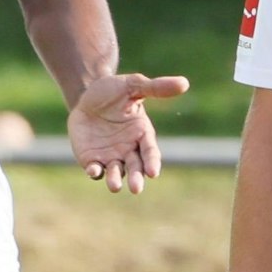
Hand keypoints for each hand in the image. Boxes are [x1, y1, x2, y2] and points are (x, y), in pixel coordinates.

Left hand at [67, 72, 189, 192]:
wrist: (86, 95)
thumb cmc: (114, 90)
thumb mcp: (134, 85)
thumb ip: (156, 87)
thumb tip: (184, 83)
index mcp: (142, 134)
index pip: (150, 152)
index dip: (152, 162)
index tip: (153, 172)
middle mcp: (129, 149)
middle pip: (136, 168)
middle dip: (136, 178)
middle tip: (136, 188)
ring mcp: (110, 156)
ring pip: (116, 173)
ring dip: (115, 180)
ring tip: (115, 186)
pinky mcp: (92, 159)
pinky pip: (95, 170)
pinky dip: (95, 173)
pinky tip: (94, 171)